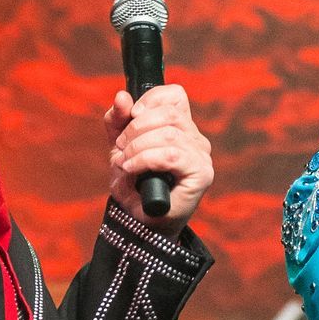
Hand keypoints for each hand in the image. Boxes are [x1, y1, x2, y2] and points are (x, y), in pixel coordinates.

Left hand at [106, 83, 211, 225]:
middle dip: (135, 129)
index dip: (150, 100)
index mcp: (180, 127)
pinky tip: (133, 169)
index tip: (131, 116)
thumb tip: (122, 96)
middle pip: (168, 114)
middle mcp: (195, 139)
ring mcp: (201, 156)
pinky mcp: (201, 174)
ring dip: (137, 147)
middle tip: (120, 149)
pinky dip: (145, 159)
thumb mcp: (119, 149)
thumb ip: (117, 122)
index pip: (174, 96)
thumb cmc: (135, 186)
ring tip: (124, 163)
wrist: (143, 223)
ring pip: (168, 134)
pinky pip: (172, 155)